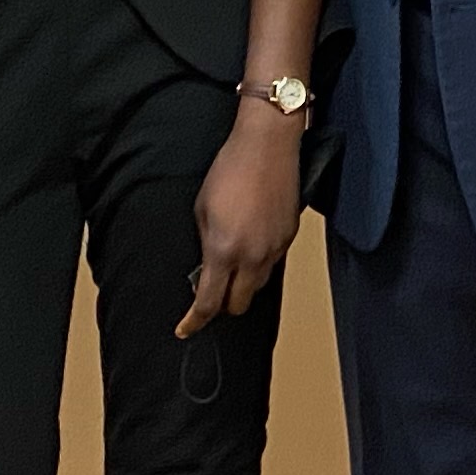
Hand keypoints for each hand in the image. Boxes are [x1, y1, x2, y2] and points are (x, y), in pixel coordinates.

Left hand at [177, 100, 305, 336]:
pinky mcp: (290, 236)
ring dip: (243, 284)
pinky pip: (272, 263)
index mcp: (224, 251)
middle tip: (210, 294)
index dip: (194, 322)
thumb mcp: (202, 208)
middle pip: (239, 304)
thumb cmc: (230, 169)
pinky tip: (250, 243)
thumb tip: (206, 267)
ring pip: (258, 285)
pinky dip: (258, 263)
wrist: (267, 145)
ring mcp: (275, 248)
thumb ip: (205, 244)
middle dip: (222, 305)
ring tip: (231, 264)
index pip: (208, 303)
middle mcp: (252, 257)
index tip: (185, 329)